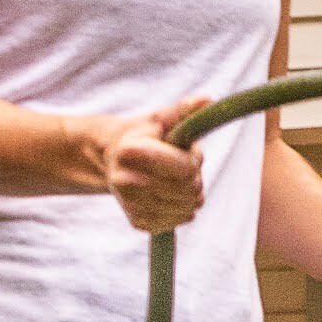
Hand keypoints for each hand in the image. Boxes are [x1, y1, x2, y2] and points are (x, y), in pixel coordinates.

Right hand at [82, 104, 206, 232]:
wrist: (113, 159)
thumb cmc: (142, 135)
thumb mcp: (160, 119)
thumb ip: (182, 110)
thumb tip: (207, 99)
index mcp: (131, 151)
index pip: (184, 168)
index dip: (194, 161)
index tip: (186, 152)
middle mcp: (125, 180)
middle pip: (187, 190)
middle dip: (195, 178)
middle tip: (185, 168)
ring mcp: (129, 204)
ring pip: (185, 209)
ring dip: (191, 196)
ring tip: (178, 181)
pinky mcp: (137, 222)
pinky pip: (175, 222)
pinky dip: (182, 212)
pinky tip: (172, 197)